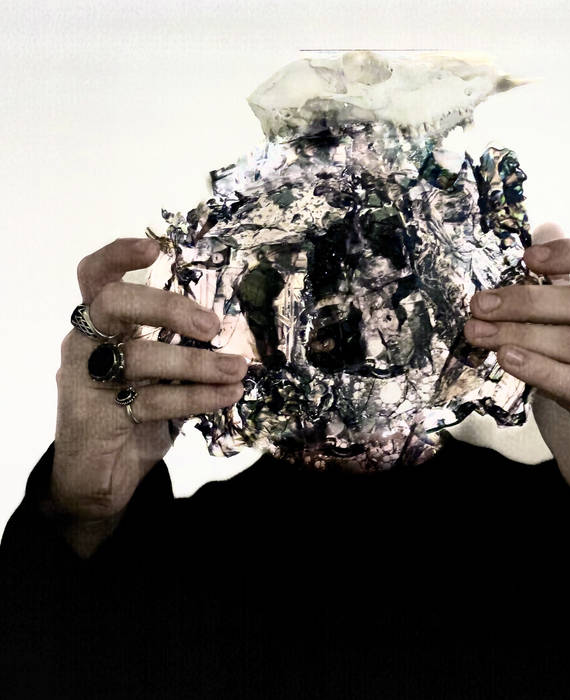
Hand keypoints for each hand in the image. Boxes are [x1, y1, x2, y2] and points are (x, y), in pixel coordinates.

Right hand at [51, 238, 247, 555]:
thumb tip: (239, 331)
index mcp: (102, 325)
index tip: (158, 248)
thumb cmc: (135, 412)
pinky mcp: (96, 416)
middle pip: (114, 302)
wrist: (101, 477)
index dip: (120, 255)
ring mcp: (85, 380)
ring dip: (197, 362)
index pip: (96, 276)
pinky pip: (153, 400)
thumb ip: (183, 347)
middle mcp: (86, 344)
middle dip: (168, 307)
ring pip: (140, 357)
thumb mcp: (162, 374)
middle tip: (212, 326)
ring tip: (237, 368)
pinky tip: (228, 395)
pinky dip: (197, 397)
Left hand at [463, 223, 569, 514]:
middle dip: (524, 300)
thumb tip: (539, 233)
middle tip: (478, 304)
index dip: (569, 253)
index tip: (525, 256)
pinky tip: (506, 359)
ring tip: (477, 332)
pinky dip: (537, 367)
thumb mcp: (561, 339)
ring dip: (519, 333)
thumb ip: (552, 297)